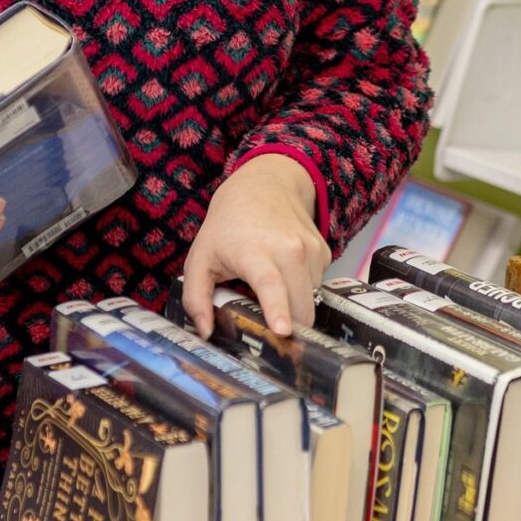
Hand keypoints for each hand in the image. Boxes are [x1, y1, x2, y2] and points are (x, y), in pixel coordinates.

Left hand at [180, 154, 329, 337]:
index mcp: (254, 252)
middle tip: (270, 336)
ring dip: (295, 308)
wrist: (265, 184)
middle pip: (300, 306)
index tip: (283, 331)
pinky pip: (317, 287)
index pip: (270, 285)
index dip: (278, 310)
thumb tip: (205, 332)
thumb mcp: (200, 257)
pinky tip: (285, 275)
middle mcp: (289, 250)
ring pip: (310, 302)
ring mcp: (311, 251)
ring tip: (271, 291)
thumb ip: (196, 297)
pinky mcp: (324, 253)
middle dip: (291, 329)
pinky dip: (302, 291)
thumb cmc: (228, 226)